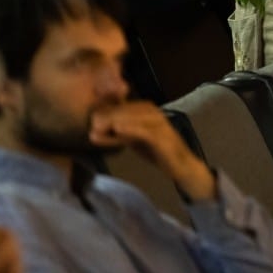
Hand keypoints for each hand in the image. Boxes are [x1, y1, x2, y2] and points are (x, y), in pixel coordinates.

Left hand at [89, 101, 215, 200]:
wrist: (182, 166)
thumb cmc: (157, 152)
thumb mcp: (134, 139)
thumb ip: (118, 133)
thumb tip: (94, 130)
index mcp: (147, 111)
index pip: (123, 106)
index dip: (106, 110)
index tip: (90, 119)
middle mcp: (154, 113)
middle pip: (128, 109)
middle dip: (109, 115)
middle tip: (92, 125)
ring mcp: (160, 124)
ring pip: (136, 117)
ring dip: (116, 120)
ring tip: (99, 126)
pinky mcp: (164, 138)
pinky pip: (146, 131)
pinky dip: (132, 128)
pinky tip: (118, 129)